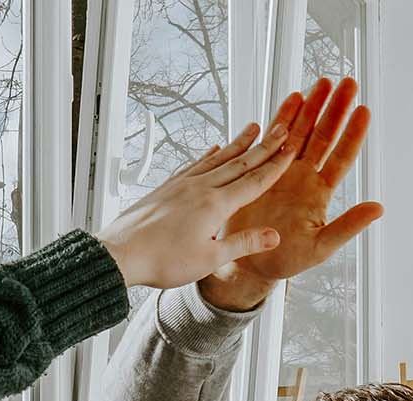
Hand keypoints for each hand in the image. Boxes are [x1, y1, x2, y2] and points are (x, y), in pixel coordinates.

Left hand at [97, 120, 295, 288]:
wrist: (121, 254)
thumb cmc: (161, 260)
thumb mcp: (209, 259)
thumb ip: (242, 243)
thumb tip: (273, 236)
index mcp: (214, 205)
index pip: (254, 181)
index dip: (275, 165)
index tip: (291, 149)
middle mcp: (199, 188)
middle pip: (239, 163)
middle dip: (264, 146)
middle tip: (282, 128)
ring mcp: (181, 185)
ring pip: (217, 159)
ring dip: (238, 144)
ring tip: (253, 128)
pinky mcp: (167, 188)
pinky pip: (194, 165)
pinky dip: (208, 155)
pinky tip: (213, 149)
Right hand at [199, 77, 383, 310]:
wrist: (250, 262)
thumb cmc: (287, 259)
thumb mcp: (321, 247)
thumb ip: (348, 226)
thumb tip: (378, 208)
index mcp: (320, 193)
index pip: (342, 157)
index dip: (353, 134)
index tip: (363, 111)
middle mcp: (304, 177)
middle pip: (324, 136)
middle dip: (335, 109)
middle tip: (347, 83)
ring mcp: (283, 171)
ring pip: (301, 132)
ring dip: (312, 107)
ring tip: (322, 83)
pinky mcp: (262, 170)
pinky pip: (274, 139)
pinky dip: (282, 119)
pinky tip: (292, 99)